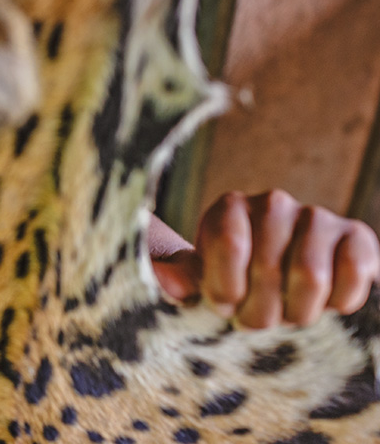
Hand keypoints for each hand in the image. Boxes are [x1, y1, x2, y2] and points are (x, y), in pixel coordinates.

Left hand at [153, 190, 379, 327]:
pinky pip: (351, 277)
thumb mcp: (203, 279)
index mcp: (229, 208)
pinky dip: (337, 303)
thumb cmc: (239, 281)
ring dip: (298, 312)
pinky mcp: (357, 236)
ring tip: (287, 313)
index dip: (226, 288)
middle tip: (258, 319)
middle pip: (267, 268)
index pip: (228, 244)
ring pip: (310, 276)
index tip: (225, 306)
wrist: (294, 280)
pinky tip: (323, 302)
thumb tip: (165, 280)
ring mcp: (317, 216)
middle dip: (260, 312)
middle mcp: (272, 202)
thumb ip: (180, 279)